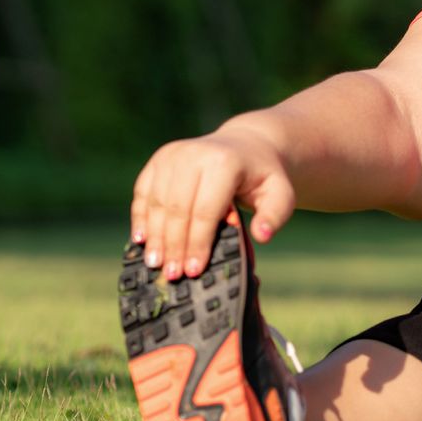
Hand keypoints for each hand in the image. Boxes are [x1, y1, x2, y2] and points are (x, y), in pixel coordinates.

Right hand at [130, 125, 296, 280]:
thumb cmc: (263, 178)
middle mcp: (194, 154)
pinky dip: (140, 217)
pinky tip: (141, 240)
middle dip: (175, 245)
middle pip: (178, 208)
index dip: (198, 243)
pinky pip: (144, 191)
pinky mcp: (159, 159)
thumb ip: (275, 215)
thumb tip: (262, 236)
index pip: (205, 210)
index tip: (195, 271)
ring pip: (157, 202)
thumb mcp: (281, 194)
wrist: (247, 146)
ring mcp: (173, 154)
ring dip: (155, 236)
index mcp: (224, 163)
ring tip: (155, 265)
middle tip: (173, 275)